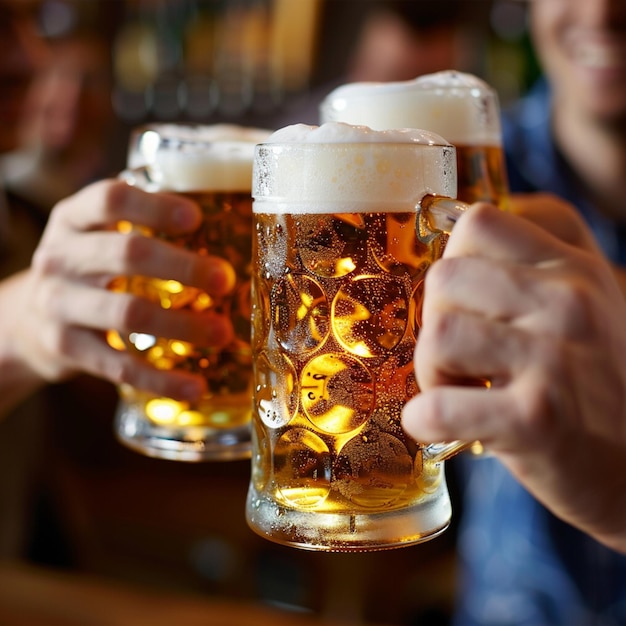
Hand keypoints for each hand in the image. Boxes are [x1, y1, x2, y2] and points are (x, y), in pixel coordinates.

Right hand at [1, 179, 235, 411]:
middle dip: (183, 267)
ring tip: (223, 333)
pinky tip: (195, 387)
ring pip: (127, 313)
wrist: (28, 320)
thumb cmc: (87, 269)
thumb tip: (230, 226)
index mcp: (73, 218)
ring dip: (182, 325)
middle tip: (225, 280)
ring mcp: (58, 304)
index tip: (196, 218)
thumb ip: (143, 226)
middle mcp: (60, 257)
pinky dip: (160, 379)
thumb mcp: (98, 235)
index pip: (110, 200)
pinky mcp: (65, 348)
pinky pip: (119, 366)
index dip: (154, 207)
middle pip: (125, 254)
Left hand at [402, 195, 625, 552]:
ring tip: (462, 390)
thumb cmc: (596, 380)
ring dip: (432, 371)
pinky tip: (445, 428)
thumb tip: (452, 213)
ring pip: (438, 335)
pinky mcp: (536, 420)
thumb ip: (534, 252)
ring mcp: (554, 359)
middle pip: (443, 278)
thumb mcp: (587, 298)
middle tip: (462, 359)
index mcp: (573, 266)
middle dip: (436, 322)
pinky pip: (439, 407)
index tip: (465, 303)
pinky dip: (425, 421)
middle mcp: (569, 301)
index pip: (477, 222)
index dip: (454, 262)